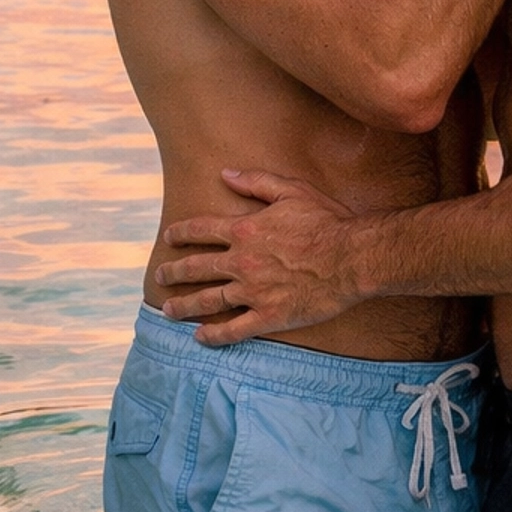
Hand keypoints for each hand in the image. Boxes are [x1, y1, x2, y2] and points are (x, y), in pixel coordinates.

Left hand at [156, 170, 361, 342]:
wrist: (351, 257)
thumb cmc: (326, 221)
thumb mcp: (292, 191)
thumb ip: (256, 182)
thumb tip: (226, 173)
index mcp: (245, 230)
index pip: (202, 230)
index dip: (181, 233)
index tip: (168, 237)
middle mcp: (242, 262)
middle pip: (198, 268)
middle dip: (175, 272)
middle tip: (160, 276)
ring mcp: (253, 291)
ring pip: (209, 301)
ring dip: (185, 306)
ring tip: (168, 310)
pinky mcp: (269, 316)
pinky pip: (234, 330)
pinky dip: (215, 335)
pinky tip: (200, 338)